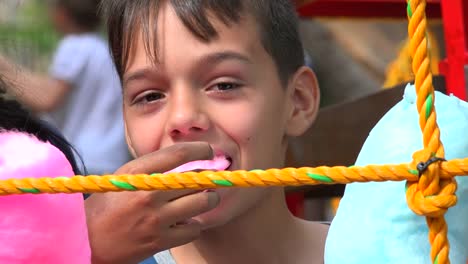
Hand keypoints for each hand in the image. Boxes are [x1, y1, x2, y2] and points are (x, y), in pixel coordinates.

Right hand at [85, 142, 219, 263]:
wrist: (84, 242)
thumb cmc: (102, 209)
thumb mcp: (121, 179)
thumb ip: (149, 170)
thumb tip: (182, 162)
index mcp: (137, 173)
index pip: (177, 154)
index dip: (199, 149)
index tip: (208, 150)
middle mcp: (148, 193)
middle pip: (195, 179)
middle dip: (207, 178)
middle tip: (208, 179)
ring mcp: (155, 218)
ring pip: (202, 203)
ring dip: (208, 200)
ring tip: (204, 199)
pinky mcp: (160, 241)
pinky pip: (194, 229)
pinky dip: (195, 225)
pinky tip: (186, 222)